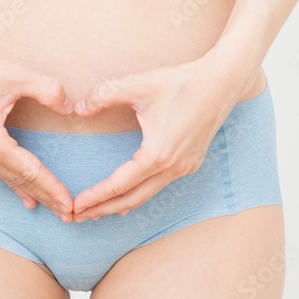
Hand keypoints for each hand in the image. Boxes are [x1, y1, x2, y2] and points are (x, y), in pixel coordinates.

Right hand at [0, 39, 75, 222]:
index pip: (29, 171)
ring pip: (9, 180)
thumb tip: (70, 108)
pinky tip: (27, 200)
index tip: (69, 204)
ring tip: (55, 209)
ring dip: (33, 193)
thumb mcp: (16, 75)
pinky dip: (15, 186)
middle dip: (46, 198)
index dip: (51, 188)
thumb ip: (48, 90)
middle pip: (20, 181)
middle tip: (69, 216)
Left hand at [70, 54, 253, 221]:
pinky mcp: (192, 162)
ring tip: (100, 210)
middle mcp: (173, 167)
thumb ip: (104, 94)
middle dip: (104, 209)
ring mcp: (185, 167)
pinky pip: (161, 185)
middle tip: (79, 217)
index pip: (119, 184)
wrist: (222, 82)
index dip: (95, 197)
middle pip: (132, 198)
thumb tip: (78, 108)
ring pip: (148, 194)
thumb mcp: (138, 84)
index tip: (76, 206)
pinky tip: (130, 193)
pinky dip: (141, 193)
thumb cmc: (180, 82)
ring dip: (122, 203)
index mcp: (157, 154)